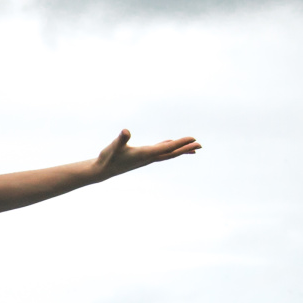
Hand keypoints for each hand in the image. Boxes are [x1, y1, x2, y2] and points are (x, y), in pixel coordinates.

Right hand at [84, 130, 200, 182]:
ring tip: (193, 148)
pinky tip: (170, 143)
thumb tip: (125, 132)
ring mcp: (146, 158)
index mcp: (145, 154)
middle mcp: (148, 158)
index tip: (193, 139)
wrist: (102, 171)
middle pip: (171, 153)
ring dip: (180, 150)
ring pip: (167, 154)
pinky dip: (168, 147)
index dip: (180, 143)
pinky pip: (159, 152)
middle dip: (186, 149)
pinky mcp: (142, 157)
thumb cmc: (107, 158)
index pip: (167, 148)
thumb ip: (120, 140)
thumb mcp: (113, 147)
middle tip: (200, 145)